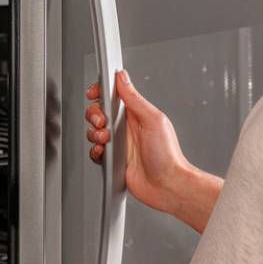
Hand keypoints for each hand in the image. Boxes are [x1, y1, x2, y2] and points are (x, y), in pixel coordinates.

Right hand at [86, 70, 191, 216]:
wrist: (167, 186)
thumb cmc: (168, 155)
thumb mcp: (152, 120)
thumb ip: (134, 98)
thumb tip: (123, 77)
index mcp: (137, 114)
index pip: (114, 95)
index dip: (101, 92)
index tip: (95, 93)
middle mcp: (127, 127)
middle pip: (99, 112)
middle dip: (94, 115)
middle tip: (102, 123)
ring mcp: (120, 144)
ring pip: (94, 132)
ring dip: (95, 135)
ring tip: (106, 141)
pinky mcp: (113, 160)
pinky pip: (95, 152)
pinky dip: (95, 152)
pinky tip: (104, 153)